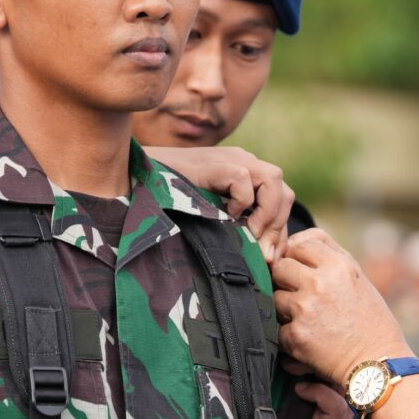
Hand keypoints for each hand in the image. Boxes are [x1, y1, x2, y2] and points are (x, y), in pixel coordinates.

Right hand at [148, 145, 294, 260]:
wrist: (135, 179)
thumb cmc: (168, 202)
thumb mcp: (209, 215)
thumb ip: (233, 226)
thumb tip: (262, 257)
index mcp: (244, 173)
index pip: (280, 200)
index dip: (279, 232)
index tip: (271, 259)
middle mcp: (242, 162)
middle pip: (283, 191)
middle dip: (278, 228)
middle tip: (264, 256)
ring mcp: (229, 158)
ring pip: (273, 180)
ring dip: (267, 214)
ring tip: (250, 236)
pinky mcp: (214, 163)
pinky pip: (243, 179)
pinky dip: (241, 201)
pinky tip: (225, 215)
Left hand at [272, 229, 410, 388]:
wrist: (377, 364)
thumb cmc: (370, 321)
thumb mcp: (358, 278)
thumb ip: (329, 254)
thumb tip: (294, 240)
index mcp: (338, 266)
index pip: (300, 243)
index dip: (299, 257)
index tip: (306, 271)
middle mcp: (320, 283)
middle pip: (280, 266)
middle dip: (287, 280)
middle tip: (304, 296)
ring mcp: (305, 309)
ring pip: (275, 296)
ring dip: (286, 308)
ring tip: (309, 319)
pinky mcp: (295, 335)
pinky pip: (276, 327)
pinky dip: (288, 335)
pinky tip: (308, 338)